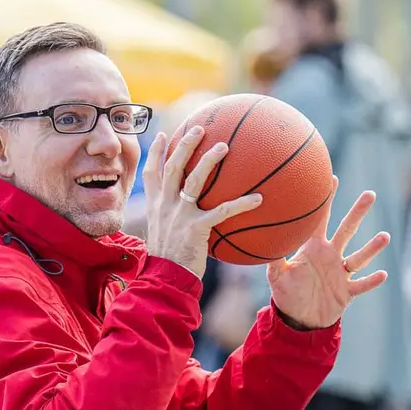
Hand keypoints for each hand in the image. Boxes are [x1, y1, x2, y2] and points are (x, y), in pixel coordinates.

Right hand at [142, 127, 264, 278]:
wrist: (164, 281)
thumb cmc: (168, 263)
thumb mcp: (163, 237)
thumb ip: (172, 222)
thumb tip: (187, 218)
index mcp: (156, 207)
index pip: (151, 173)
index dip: (155, 152)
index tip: (162, 134)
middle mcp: (165, 206)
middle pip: (172, 166)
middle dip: (184, 144)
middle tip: (199, 128)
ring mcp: (180, 216)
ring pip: (194, 180)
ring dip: (209, 160)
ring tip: (225, 146)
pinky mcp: (196, 228)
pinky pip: (223, 211)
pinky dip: (241, 204)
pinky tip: (258, 198)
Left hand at [267, 179, 389, 329]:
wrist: (300, 320)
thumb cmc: (287, 294)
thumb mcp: (276, 276)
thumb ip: (274, 258)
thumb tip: (266, 240)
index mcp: (314, 248)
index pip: (321, 220)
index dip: (327, 200)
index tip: (333, 178)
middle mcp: (331, 256)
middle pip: (347, 230)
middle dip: (358, 212)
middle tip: (370, 194)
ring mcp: (341, 273)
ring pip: (359, 257)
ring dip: (372, 248)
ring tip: (385, 237)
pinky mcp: (347, 292)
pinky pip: (361, 285)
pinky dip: (371, 280)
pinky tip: (382, 274)